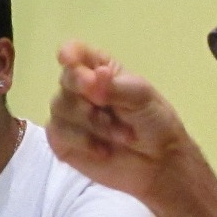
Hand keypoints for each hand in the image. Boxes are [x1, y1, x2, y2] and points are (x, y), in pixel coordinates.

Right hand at [48, 42, 206, 209]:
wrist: (159, 164)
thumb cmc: (153, 123)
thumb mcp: (141, 97)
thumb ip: (113, 86)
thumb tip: (91, 79)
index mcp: (99, 70)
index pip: (74, 52)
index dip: (69, 54)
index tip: (69, 61)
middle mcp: (80, 89)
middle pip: (66, 80)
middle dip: (87, 95)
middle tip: (110, 109)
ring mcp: (69, 115)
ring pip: (60, 107)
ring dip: (93, 123)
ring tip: (120, 135)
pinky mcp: (63, 141)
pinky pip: (58, 132)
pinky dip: (83, 141)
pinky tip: (103, 150)